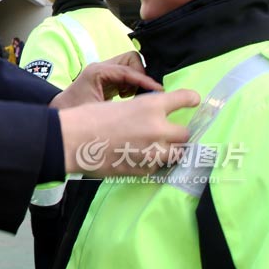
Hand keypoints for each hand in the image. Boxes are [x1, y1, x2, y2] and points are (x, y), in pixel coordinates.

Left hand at [50, 52, 162, 107]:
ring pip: (130, 65)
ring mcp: (104, 71)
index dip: (145, 81)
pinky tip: (125, 96)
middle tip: (140, 93)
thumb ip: (120, 107)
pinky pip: (126, 74)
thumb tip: (142, 108)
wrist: (57, 113)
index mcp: (97, 71)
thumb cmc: (73, 113)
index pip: (128, 70)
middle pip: (131, 59)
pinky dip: (131, 83)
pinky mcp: (106, 78)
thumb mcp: (97, 112)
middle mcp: (101, 67)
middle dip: (140, 75)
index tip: (158, 91)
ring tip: (130, 95)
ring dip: (136, 79)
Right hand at [58, 89, 198, 175]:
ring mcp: (153, 151)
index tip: (195, 100)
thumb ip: (144, 112)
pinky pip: (158, 166)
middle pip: (185, 133)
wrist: (73, 140)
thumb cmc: (90, 117)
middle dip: (178, 133)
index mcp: (151, 106)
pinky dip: (153, 163)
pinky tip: (139, 158)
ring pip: (177, 153)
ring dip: (170, 150)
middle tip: (169, 132)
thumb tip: (157, 119)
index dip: (191, 99)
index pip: (184, 98)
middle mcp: (158, 128)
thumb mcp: (122, 106)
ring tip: (157, 148)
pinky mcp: (144, 169)